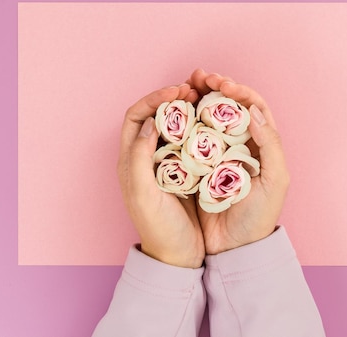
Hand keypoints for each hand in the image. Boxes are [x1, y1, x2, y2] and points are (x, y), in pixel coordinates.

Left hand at [118, 84, 204, 267]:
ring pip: (174, 126)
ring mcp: (167, 163)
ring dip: (188, 110)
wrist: (178, 256)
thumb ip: (140, 158)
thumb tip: (149, 122)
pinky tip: (216, 123)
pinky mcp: (186, 171)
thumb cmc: (159, 228)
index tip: (176, 92)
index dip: (153, 99)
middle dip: (172, 98)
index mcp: (131, 160)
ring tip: (206, 100)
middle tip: (194, 90)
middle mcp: (146, 157)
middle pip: (155, 116)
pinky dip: (201, 127)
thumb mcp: (145, 194)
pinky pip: (191, 141)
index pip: (136, 117)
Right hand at [187, 69, 289, 254]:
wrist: (234, 247)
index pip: (252, 105)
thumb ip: (271, 144)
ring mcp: (217, 152)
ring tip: (183, 86)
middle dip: (213, 86)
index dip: (238, 90)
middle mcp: (239, 143)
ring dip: (197, 98)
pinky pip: (190, 137)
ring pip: (207, 117)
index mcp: (261, 143)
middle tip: (197, 76)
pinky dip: (182, 121)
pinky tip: (173, 112)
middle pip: (227, 105)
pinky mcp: (197, 164)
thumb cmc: (260, 216)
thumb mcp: (275, 180)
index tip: (221, 84)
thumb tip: (254, 110)